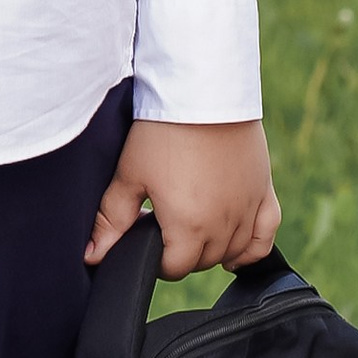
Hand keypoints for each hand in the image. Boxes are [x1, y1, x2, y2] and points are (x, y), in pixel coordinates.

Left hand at [85, 119, 280, 278]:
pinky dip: (252, 249)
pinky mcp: (264, 191)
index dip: (156, 258)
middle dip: (181, 251)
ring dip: (211, 249)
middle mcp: (223, 224)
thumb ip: (111, 221)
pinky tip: (236, 253)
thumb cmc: (162, 130)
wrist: (203, 89)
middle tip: (164, 222)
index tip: (146, 234)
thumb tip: (92, 256)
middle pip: (203, 261)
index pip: (174, 268)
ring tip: (191, 226)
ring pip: (233, 251)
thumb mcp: (129, 175)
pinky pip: (265, 235)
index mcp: (189, 226)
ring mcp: (248, 208)